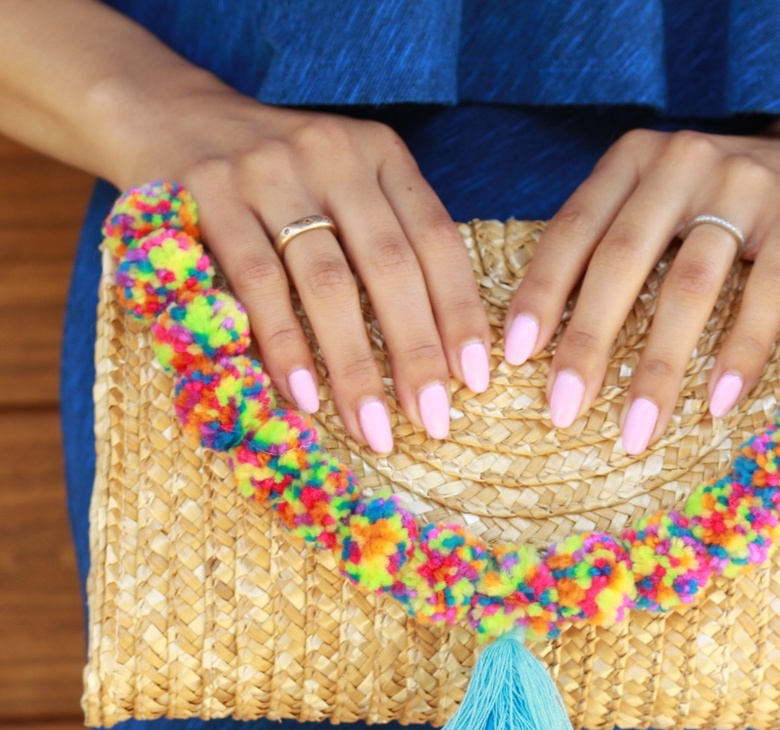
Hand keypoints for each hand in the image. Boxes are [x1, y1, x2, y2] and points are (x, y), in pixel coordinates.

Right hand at [118, 88, 491, 454]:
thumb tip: (438, 352)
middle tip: (432, 421)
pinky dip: (285, 346)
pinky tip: (305, 397)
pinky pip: (257, 284)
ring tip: (373, 429)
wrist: (165, 111)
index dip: (460, 313)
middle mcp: (332, 154)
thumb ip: (388, 242)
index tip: (475, 378)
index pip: (437, 241)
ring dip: (354, 367)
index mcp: (380, 154)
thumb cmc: (277, 176)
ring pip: (328, 284)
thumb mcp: (345, 185)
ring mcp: (268, 172)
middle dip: (417, 354)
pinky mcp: (208, 195)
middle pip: (391, 267)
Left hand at [502, 124, 779, 453]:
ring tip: (637, 431)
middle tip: (563, 411)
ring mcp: (747, 182)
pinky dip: (742, 352)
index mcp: (634, 159)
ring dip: (658, 367)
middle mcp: (684, 160)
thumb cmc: (723, 201)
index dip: (541, 293)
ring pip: (689, 286)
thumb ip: (611, 242)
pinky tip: (718, 404)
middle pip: (621, 261)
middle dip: (587, 342)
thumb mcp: (659, 201)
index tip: (516, 356)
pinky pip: (768, 292)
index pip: (573, 230)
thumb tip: (543, 337)